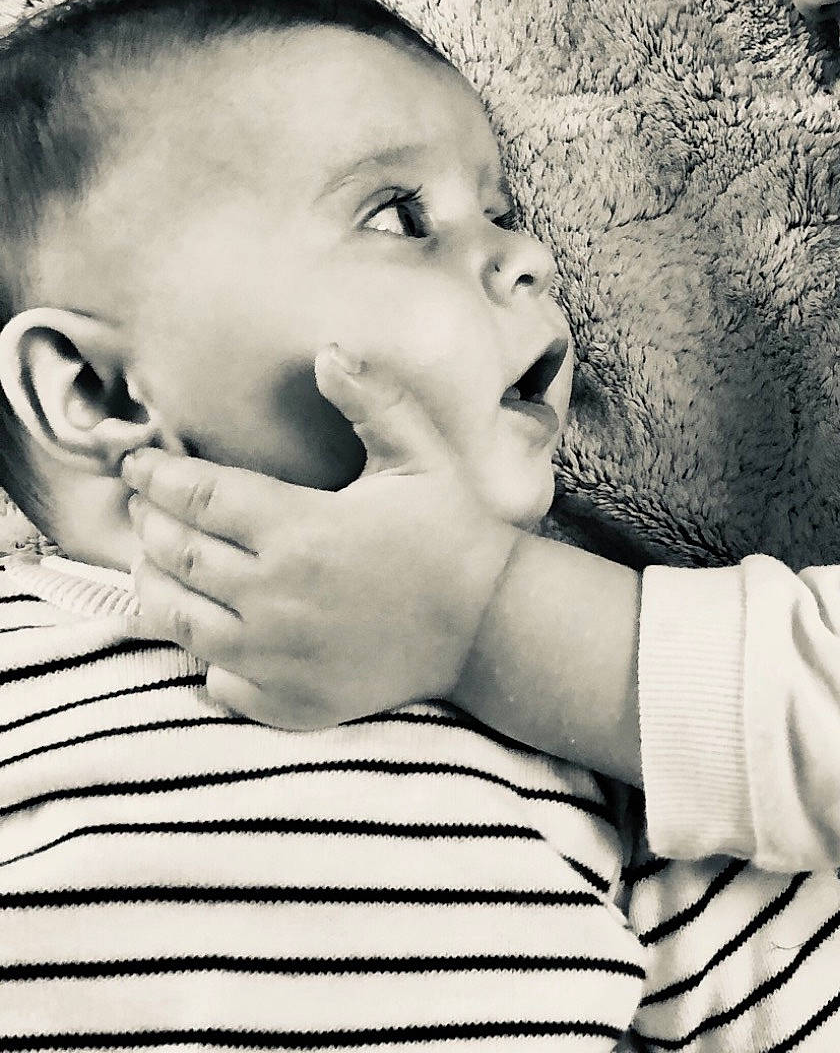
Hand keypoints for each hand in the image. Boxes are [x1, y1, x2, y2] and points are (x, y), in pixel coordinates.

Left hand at [122, 347, 519, 729]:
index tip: (137, 464)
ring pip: (179, 619)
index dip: (157, 476)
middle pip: (176, 554)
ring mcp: (276, 654)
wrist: (489, 626)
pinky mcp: (288, 700)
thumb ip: (373, 400)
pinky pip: (217, 679)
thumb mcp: (421, 454)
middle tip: (143, 506)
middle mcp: (275, 595)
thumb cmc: (453, 532)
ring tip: (155, 561)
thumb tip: (327, 352)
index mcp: (300, 528)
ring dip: (155, 585)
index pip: (197, 497)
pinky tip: (211, 627)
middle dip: (149, 524)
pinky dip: (204, 653)